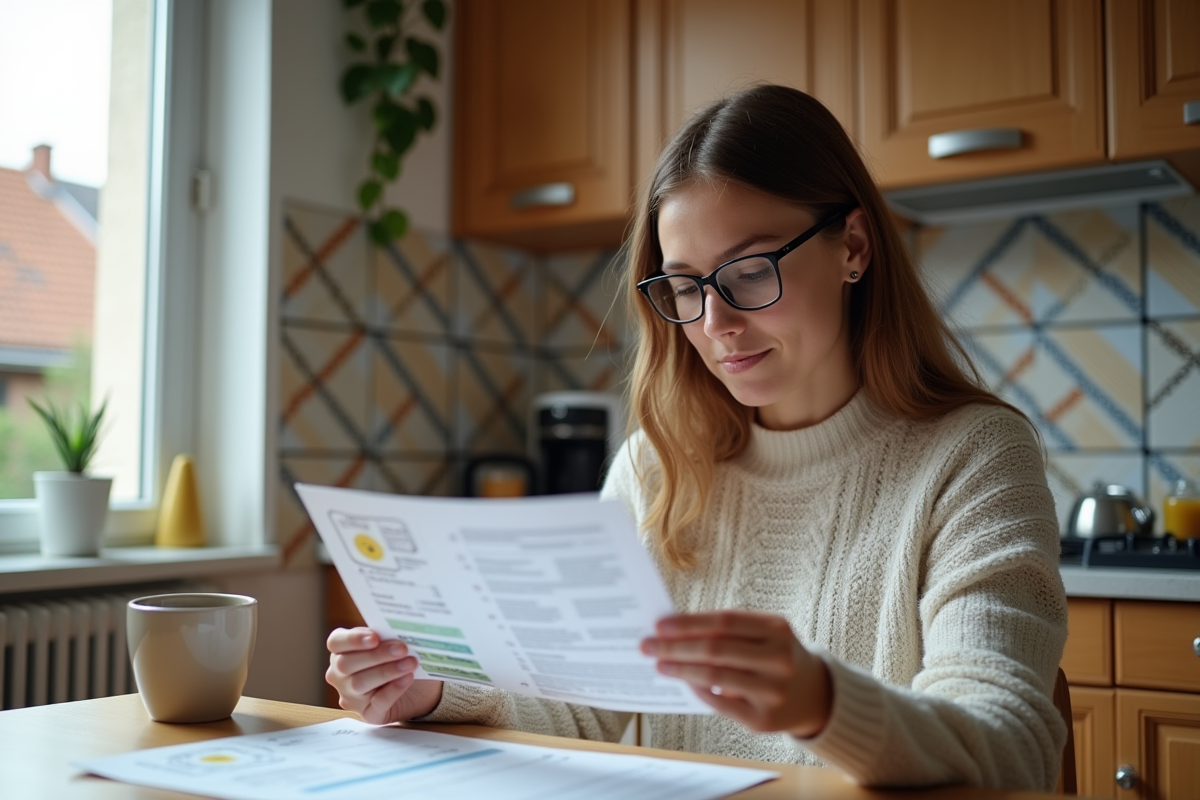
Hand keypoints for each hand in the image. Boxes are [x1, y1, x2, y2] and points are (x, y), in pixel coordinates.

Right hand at [326, 627, 443, 723]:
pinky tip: (408, 678)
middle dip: (376, 655)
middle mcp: (339, 676)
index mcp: (340, 652)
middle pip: (346, 664)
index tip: (375, 637)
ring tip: (410, 662)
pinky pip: (378, 702)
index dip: (352, 639)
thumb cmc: (396, 659)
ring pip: (359, 684)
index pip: (335, 642)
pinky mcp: (369, 714)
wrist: (415, 688)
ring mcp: (351, 697)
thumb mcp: (388, 644)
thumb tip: (396, 630)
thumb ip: (385, 637)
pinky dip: (394, 689)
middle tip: (402, 648)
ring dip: (387, 671)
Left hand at [640, 611, 831, 737]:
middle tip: (648, 645)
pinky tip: (684, 682)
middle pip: (716, 649)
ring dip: (681, 669)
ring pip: (715, 677)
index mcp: (777, 629)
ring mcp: (773, 692)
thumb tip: (674, 631)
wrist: (813, 695)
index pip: (724, 621)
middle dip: (676, 647)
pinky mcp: (763, 720)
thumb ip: (727, 630)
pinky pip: (720, 703)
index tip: (660, 625)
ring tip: (659, 664)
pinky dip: (698, 690)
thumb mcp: (764, 633)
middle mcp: (779, 659)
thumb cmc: (775, 655)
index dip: (689, 622)